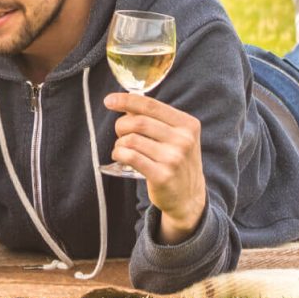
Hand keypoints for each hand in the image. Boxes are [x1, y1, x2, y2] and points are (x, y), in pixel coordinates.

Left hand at [104, 93, 206, 243]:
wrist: (189, 197)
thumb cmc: (175, 160)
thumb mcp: (176, 136)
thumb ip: (155, 119)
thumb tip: (124, 103)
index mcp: (188, 125)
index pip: (151, 105)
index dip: (127, 100)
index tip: (109, 100)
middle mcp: (183, 140)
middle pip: (138, 122)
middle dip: (121, 125)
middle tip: (120, 133)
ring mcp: (174, 159)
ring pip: (131, 140)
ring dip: (120, 143)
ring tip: (123, 148)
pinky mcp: (162, 176)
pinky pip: (130, 157)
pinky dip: (119, 153)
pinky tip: (120, 156)